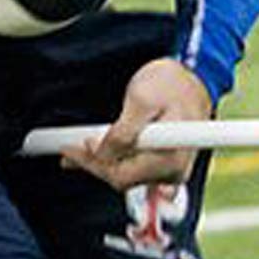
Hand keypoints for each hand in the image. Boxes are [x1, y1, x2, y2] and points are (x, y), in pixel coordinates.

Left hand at [61, 58, 216, 191]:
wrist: (191, 78)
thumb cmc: (169, 85)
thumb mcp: (141, 100)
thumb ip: (123, 132)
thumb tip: (101, 153)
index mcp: (169, 158)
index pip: (120, 176)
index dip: (92, 163)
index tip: (70, 149)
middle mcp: (173, 171)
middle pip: (121, 179)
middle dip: (93, 163)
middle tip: (67, 149)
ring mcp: (171, 171)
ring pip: (126, 177)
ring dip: (101, 163)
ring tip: (77, 148)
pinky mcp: (166, 166)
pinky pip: (136, 173)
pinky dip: (114, 164)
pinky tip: (97, 155)